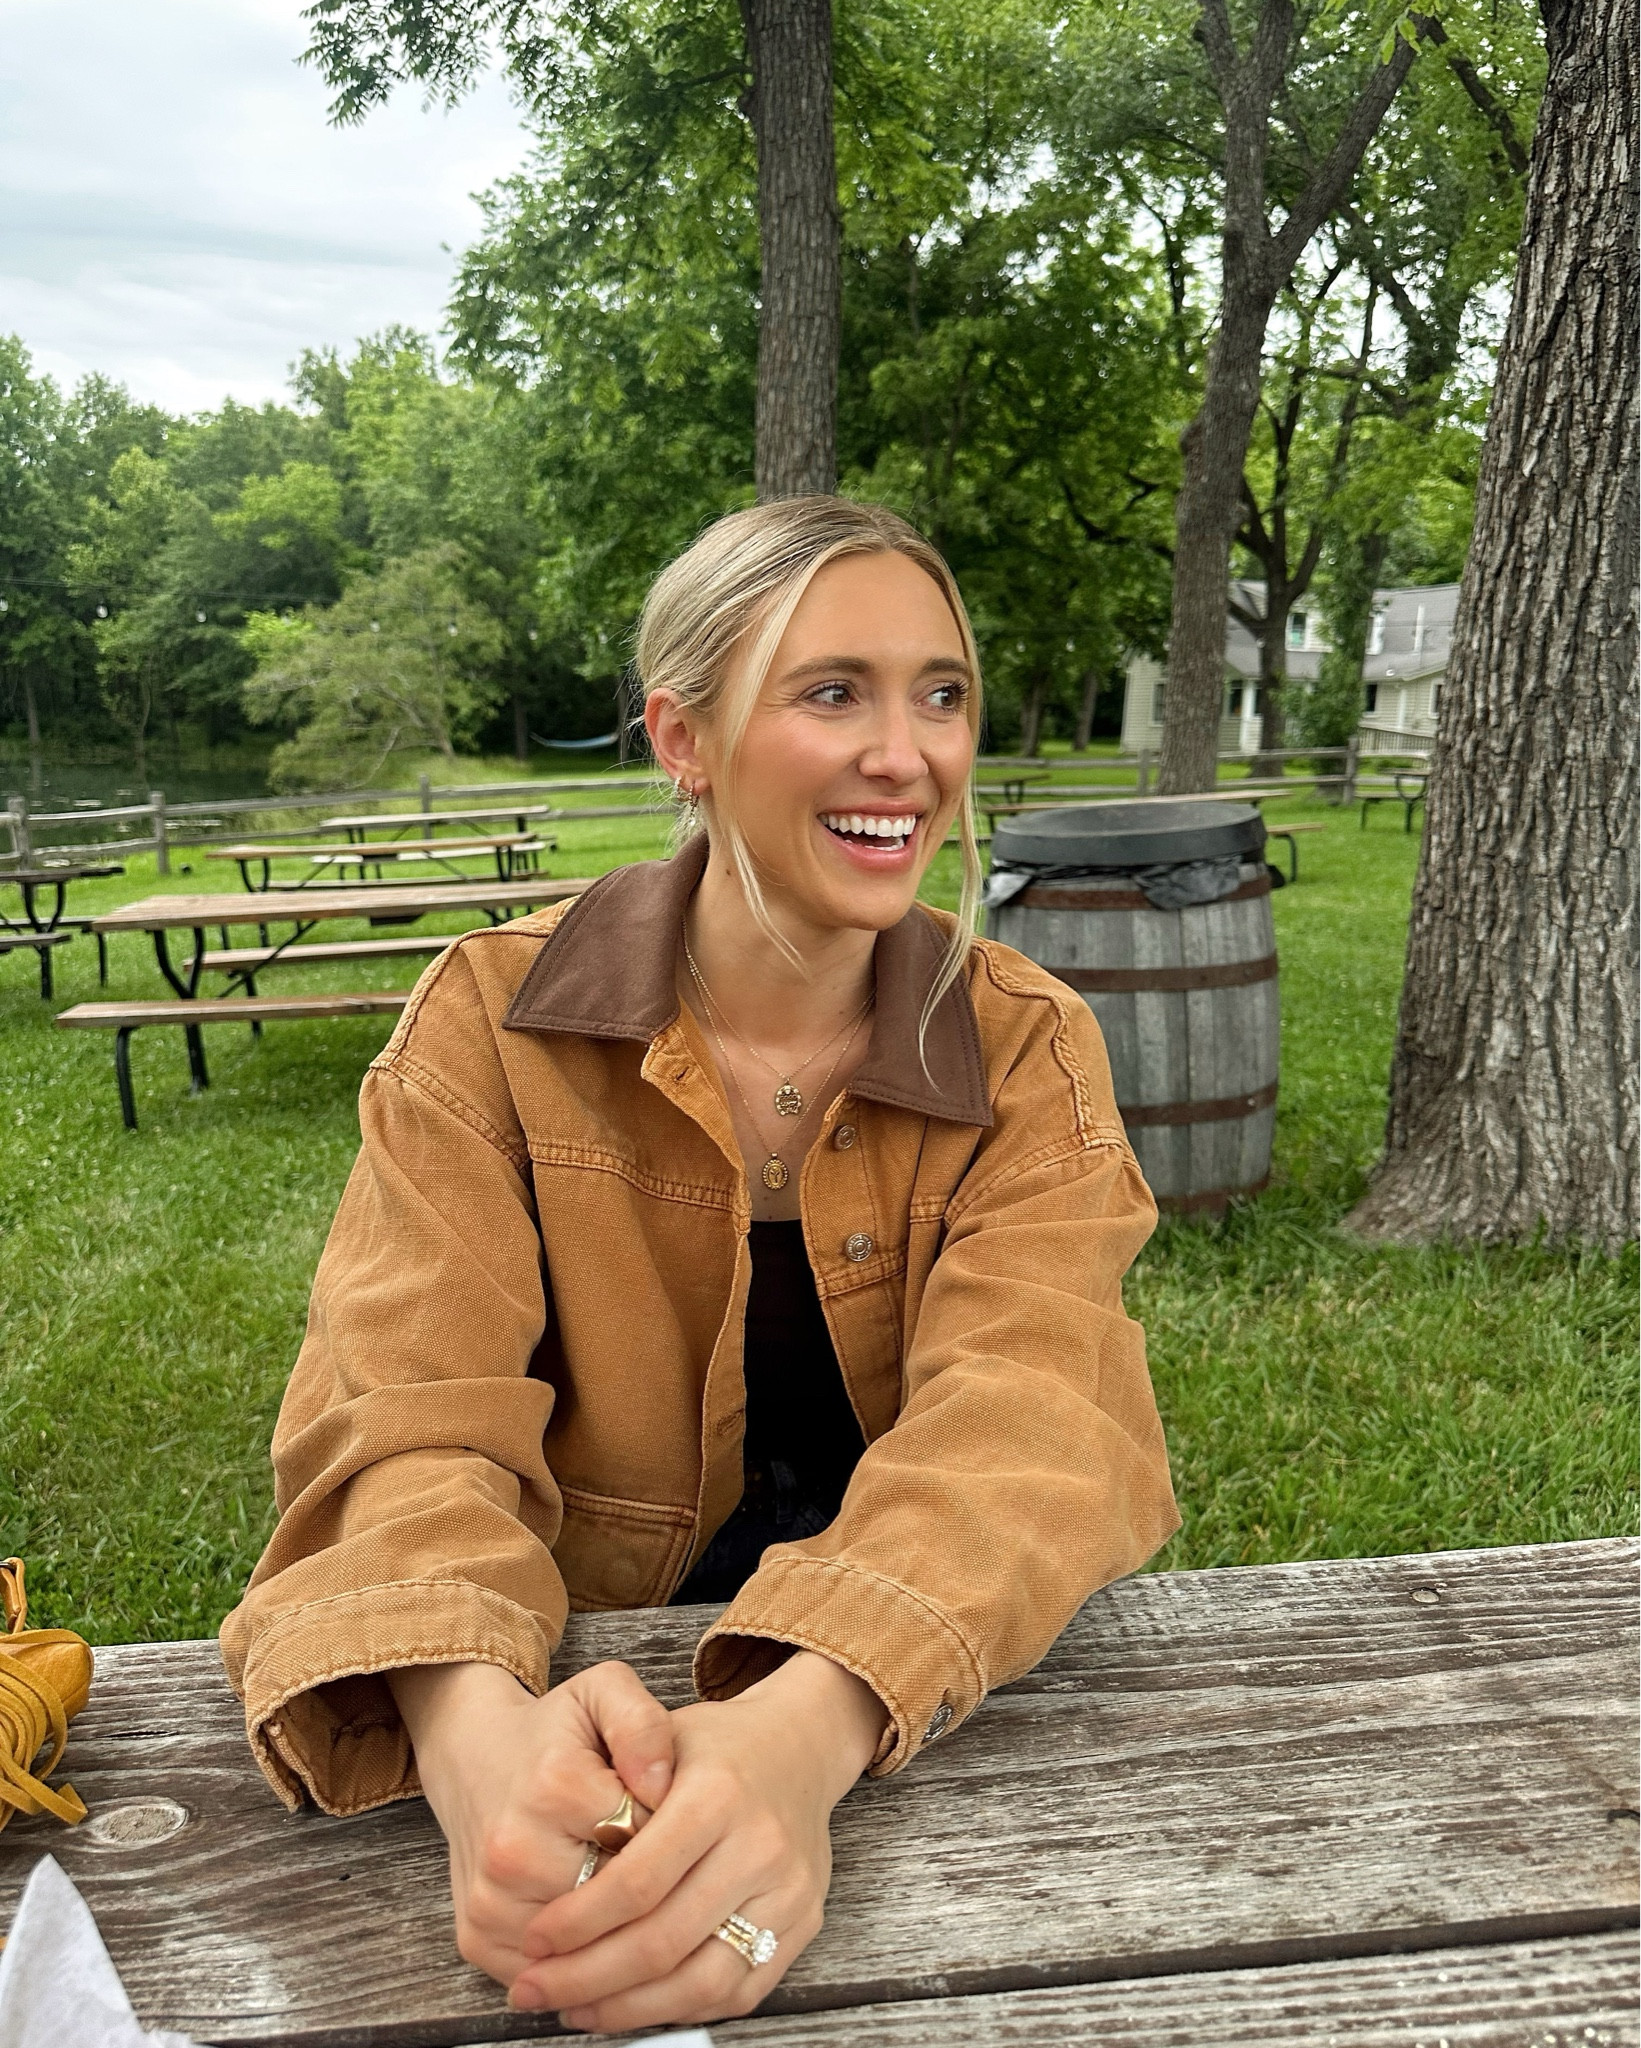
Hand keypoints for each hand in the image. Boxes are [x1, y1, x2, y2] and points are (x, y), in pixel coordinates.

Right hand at [388, 1659, 673, 1988]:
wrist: (474, 1758)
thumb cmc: (553, 1732)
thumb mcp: (604, 1692)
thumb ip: (643, 1722)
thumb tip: (661, 1783)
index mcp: (554, 1786)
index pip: (646, 1838)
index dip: (668, 1834)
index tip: (665, 1819)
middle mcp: (513, 1851)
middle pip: (618, 1902)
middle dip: (645, 1888)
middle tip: (648, 1859)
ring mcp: (490, 1902)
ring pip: (588, 1947)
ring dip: (616, 1930)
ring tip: (622, 1890)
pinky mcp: (477, 1939)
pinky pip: (552, 1973)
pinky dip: (582, 1960)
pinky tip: (595, 1926)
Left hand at [508, 1651, 887, 2032]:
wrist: (798, 1747)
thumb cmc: (715, 1746)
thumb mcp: (659, 1735)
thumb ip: (610, 1792)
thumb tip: (552, 1883)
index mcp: (718, 1793)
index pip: (638, 1882)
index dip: (578, 1922)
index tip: (535, 1941)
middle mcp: (760, 1845)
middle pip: (664, 1941)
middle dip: (588, 1977)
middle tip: (536, 1989)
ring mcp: (789, 1891)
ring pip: (700, 1982)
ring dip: (628, 2008)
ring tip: (575, 2009)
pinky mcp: (804, 1923)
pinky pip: (735, 1992)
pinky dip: (677, 2010)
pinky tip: (631, 2005)